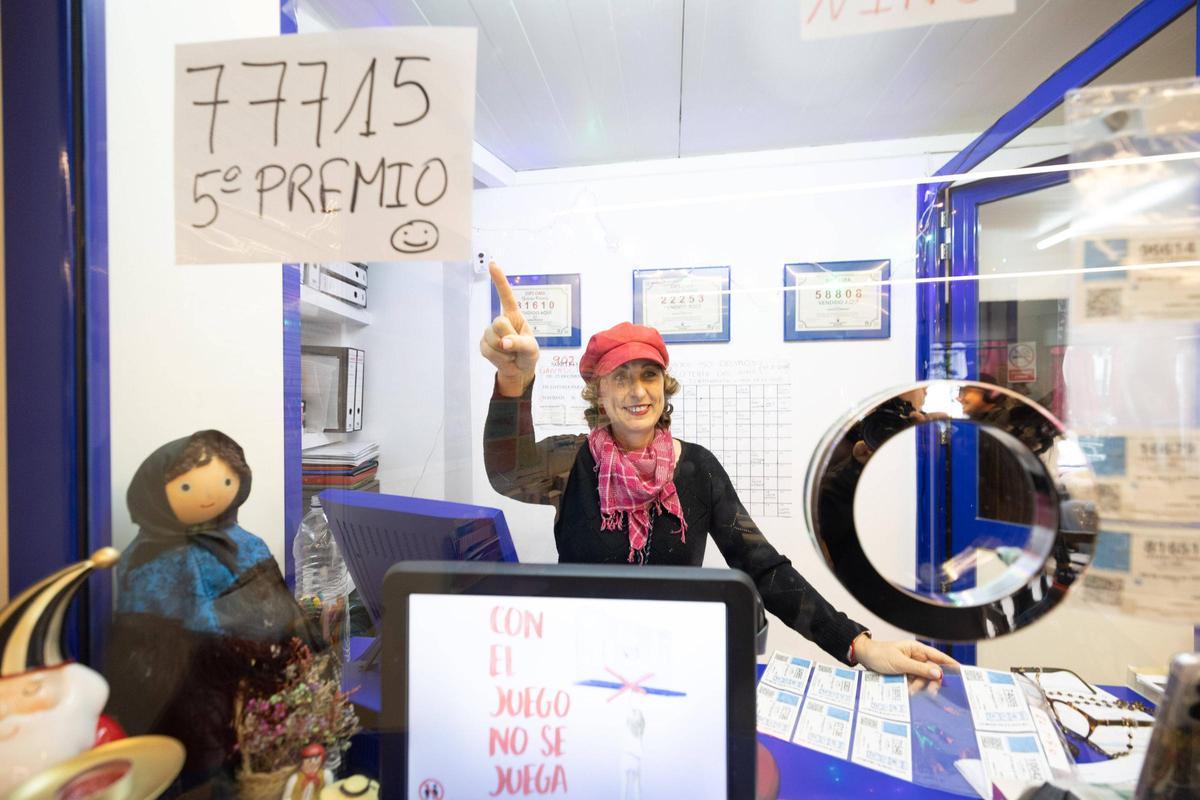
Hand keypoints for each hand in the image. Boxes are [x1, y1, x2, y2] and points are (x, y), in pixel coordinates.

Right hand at [479, 262, 539, 396]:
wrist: (519, 370)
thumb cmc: (528, 354)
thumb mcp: (531, 349)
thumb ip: (520, 344)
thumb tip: (505, 343)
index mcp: (514, 316)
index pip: (506, 296)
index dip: (499, 280)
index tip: (493, 264)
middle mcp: (501, 321)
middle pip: (499, 323)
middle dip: (509, 337)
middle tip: (516, 347)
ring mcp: (490, 332)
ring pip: (492, 338)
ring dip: (504, 352)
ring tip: (511, 354)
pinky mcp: (483, 344)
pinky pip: (487, 350)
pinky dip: (498, 359)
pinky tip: (504, 358)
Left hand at [853, 635, 957, 682]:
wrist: (863, 658)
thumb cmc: (879, 655)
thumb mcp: (900, 662)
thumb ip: (919, 669)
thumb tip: (939, 674)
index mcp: (917, 650)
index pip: (938, 657)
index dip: (951, 665)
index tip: (962, 673)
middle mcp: (916, 658)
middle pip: (932, 672)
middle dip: (930, 682)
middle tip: (930, 692)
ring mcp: (910, 668)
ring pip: (923, 680)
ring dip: (919, 687)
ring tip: (910, 691)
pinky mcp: (904, 676)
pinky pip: (913, 684)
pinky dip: (912, 689)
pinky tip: (908, 693)